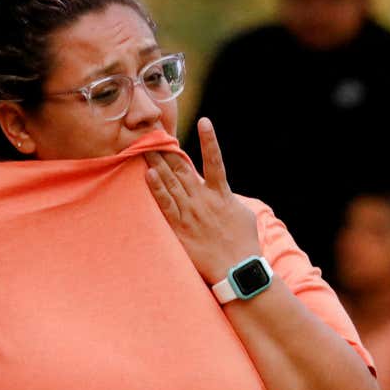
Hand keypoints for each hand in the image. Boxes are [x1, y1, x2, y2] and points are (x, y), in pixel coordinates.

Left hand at [144, 117, 260, 282]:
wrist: (237, 269)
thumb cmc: (244, 244)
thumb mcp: (244, 215)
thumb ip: (230, 199)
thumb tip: (225, 193)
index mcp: (222, 194)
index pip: (215, 160)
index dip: (209, 140)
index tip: (204, 121)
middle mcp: (204, 200)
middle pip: (183, 169)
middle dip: (169, 151)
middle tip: (155, 133)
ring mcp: (190, 213)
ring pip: (171, 183)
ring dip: (158, 164)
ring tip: (145, 147)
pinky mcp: (180, 228)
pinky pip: (165, 205)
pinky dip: (157, 189)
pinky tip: (149, 175)